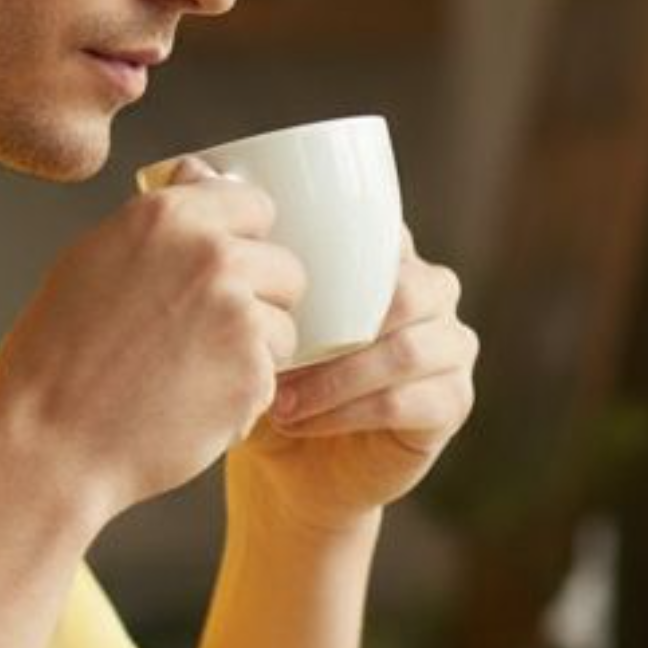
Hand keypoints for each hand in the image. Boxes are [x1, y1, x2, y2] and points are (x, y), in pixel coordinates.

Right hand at [0, 167, 306, 523]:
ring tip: (190, 378)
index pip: (252, 203)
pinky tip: (190, 406)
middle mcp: (210, 256)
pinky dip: (243, 397)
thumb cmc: (53, 361)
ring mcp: (237, 315)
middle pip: (284, 266)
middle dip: (259, 300)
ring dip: (253, 353)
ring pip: (285, 327)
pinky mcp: (253, 374)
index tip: (219, 273)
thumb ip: (159, 221)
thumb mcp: (90, 262)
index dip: (242, 241)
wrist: (47, 446)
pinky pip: (273, 379)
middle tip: (204, 338)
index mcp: (165, 217)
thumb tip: (200, 172)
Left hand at [230, 233, 476, 531]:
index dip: (332, 260)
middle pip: (409, 290)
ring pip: (405, 350)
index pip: (382, 236)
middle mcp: (433, 295)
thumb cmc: (269, 381)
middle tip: (274, 354)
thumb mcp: (253, 319)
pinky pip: (403, 401)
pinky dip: (344, 412)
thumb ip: (245, 259)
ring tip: (279, 400)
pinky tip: (299, 422)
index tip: (268, 287)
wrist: (287, 470)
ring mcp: (451, 349)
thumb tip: (195, 177)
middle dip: (336, 326)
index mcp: (390, 260)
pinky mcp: (452, 404)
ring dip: (333, 377)